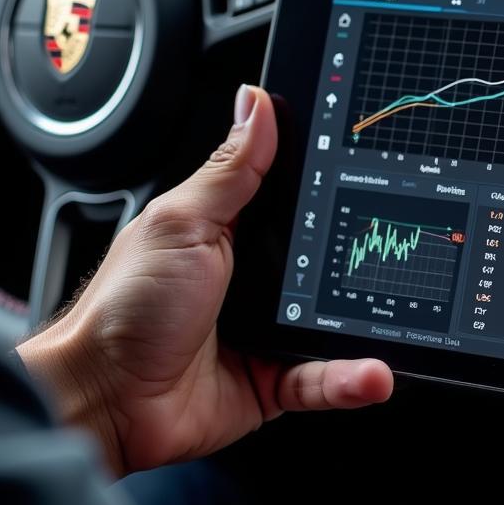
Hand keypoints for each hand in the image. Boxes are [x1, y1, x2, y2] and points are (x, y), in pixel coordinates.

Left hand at [19, 85, 392, 475]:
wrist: (102, 402)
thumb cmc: (125, 307)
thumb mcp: (183, 223)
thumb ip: (229, 170)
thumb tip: (254, 102)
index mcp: (232, 231)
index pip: (294, 198)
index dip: (331, 184)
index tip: (375, 172)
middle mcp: (254, 278)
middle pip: (325, 259)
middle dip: (364, 258)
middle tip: (397, 252)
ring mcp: (265, 329)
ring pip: (333, 321)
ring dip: (367, 325)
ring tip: (401, 321)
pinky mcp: (271, 379)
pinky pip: (321, 378)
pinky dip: (350, 379)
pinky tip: (372, 374)